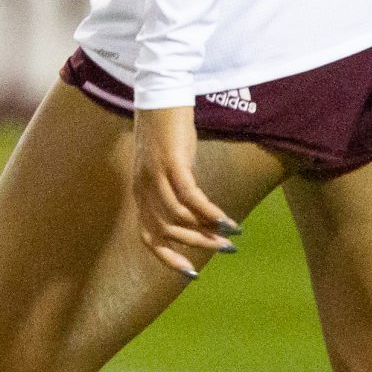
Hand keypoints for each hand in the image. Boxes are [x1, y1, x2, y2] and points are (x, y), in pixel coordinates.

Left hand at [131, 105, 237, 279]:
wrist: (161, 97)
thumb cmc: (169, 134)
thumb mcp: (170, 167)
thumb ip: (175, 191)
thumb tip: (197, 215)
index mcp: (140, 194)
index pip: (148, 236)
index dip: (167, 257)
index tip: (190, 274)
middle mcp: (143, 189)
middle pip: (164, 232)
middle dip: (195, 246)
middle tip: (223, 251)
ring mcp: (155, 176)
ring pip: (178, 218)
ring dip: (206, 232)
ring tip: (231, 239)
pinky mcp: (172, 163)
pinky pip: (190, 197)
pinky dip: (209, 213)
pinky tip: (228, 222)